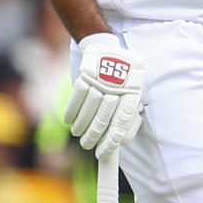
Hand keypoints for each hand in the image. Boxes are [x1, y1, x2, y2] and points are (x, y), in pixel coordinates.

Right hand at [64, 34, 144, 157]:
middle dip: (94, 137)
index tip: (102, 154)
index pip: (121, 124)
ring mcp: (101, 80)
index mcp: (133, 94)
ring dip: (81, 127)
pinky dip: (71, 112)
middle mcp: (117, 88)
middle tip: (87, 146)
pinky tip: (69, 122)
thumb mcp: (132, 93)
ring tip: (78, 135)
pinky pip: (77, 98)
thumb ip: (127, 115)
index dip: (111, 142)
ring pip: (89, 110)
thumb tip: (120, 141)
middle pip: (103, 119)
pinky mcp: (86, 74)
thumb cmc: (123, 78)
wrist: (109, 48)